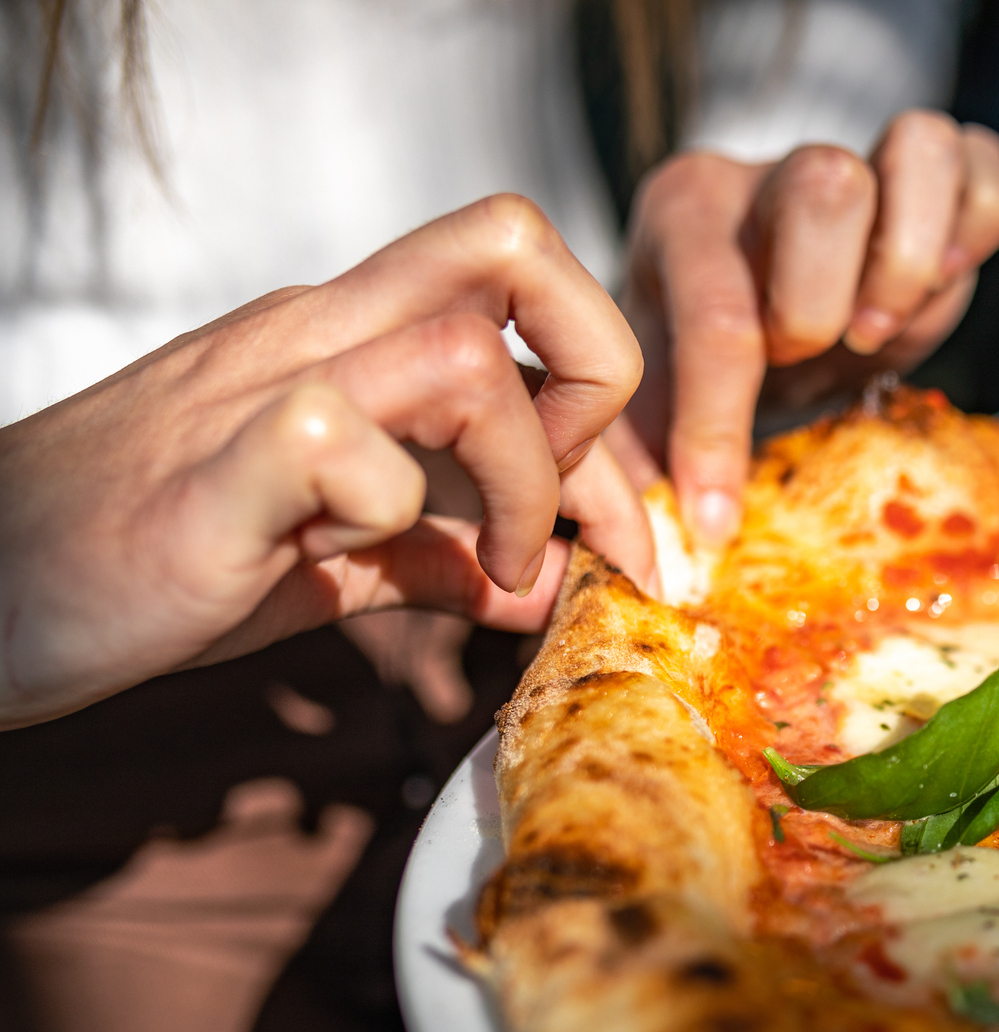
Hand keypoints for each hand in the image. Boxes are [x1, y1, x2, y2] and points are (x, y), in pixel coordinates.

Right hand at [0, 196, 647, 728]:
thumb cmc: (154, 562)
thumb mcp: (327, 563)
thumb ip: (438, 560)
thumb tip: (554, 582)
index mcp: (350, 339)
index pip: (523, 280)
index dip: (604, 389)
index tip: (607, 522)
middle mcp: (318, 335)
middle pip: (513, 244)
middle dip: (602, 372)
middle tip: (577, 507)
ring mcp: (264, 393)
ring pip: (464, 352)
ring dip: (524, 474)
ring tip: (496, 564)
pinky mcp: (212, 474)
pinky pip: (339, 442)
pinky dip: (388, 510)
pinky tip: (357, 556)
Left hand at [620, 110, 998, 536]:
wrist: (766, 308)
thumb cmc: (708, 364)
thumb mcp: (650, 407)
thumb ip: (633, 467)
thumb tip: (644, 561)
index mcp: (684, 216)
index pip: (714, 315)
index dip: (718, 430)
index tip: (719, 520)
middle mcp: (770, 171)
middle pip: (826, 187)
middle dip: (827, 302)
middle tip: (816, 361)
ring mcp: (861, 159)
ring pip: (919, 148)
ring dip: (914, 259)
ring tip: (882, 329)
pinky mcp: (935, 170)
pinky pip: (983, 163)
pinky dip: (978, 231)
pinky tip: (939, 289)